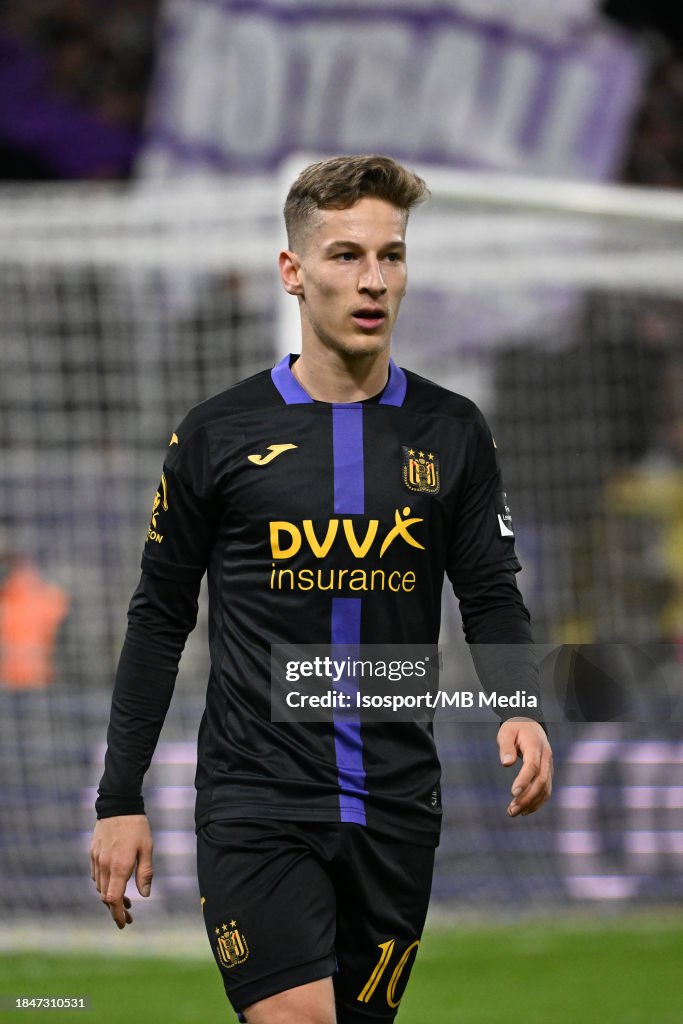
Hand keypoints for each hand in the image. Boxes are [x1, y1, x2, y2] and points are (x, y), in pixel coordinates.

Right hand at [90, 814, 153, 928]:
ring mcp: (97, 859)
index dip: (118, 914)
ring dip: (110, 896)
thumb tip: (144, 895)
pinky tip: (114, 881)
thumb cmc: (136, 826)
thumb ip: (145, 873)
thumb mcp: (147, 848)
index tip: (124, 924)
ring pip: (100, 887)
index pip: (113, 899)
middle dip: (115, 909)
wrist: (118, 804)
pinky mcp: (93, 852)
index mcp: (119, 867)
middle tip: (128, 915)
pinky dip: (104, 884)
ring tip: (125, 900)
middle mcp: (104, 866)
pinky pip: (96, 875)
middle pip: (105, 897)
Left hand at [497, 718, 552, 817]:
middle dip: (527, 798)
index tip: (513, 793)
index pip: (533, 765)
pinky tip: (525, 810)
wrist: (531, 723)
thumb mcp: (506, 732)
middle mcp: (546, 757)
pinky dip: (538, 802)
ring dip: (531, 803)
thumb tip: (506, 763)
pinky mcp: (548, 772)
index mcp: (535, 745)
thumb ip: (506, 747)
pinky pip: (546, 790)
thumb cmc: (515, 728)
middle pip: (541, 781)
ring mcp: (549, 766)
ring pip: (545, 789)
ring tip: (514, 812)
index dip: (524, 780)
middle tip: (511, 810)